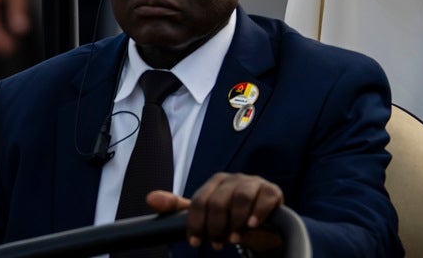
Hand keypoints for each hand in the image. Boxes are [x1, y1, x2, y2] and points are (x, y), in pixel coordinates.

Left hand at [147, 172, 284, 249]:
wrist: (259, 222)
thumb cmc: (228, 216)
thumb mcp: (203, 213)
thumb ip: (178, 207)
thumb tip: (150, 198)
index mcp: (215, 183)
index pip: (199, 201)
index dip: (196, 224)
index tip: (196, 242)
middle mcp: (234, 179)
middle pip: (218, 201)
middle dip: (216, 227)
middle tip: (218, 243)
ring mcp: (253, 183)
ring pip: (240, 197)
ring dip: (235, 222)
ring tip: (234, 238)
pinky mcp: (272, 190)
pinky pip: (265, 197)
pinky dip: (257, 213)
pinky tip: (251, 225)